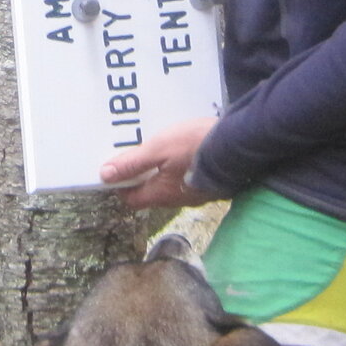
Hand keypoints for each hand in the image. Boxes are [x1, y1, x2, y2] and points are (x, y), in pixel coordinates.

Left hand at [99, 115, 221, 210]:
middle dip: (141, 175)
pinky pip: (189, 179)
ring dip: (162, 170)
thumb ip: (132, 163)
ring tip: (159, 149)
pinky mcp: (212, 183)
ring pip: (171, 185)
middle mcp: (179, 200)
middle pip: (151, 192)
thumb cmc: (196, 146)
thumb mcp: (159, 149)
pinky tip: (183, 150)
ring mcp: (198, 194)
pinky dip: (180, 167)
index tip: (117, 167)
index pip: (132, 199)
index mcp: (162, 194)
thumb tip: (104, 176)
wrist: (240, 145)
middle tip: (137, 153)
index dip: (121, 184)